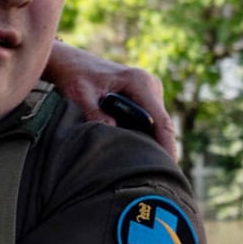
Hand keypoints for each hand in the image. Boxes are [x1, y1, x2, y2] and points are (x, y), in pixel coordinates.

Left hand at [45, 40, 181, 160]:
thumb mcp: (80, 95)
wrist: (73, 64)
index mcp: (139, 82)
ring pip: (158, 125)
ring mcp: (150, 91)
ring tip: (150, 172)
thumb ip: (94, 113)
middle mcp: (150, 85)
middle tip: (160, 179)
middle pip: (163, 125)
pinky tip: (140, 157)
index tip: (169, 167)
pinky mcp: (145, 98)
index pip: (160, 120)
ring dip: (154, 145)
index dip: (167, 146)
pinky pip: (151, 123)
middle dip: (163, 150)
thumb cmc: (75, 78)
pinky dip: (147, 138)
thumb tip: (111, 131)